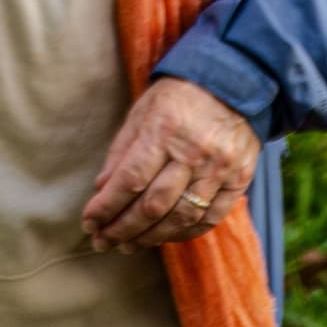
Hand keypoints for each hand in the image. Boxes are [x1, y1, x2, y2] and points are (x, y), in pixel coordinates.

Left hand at [83, 79, 259, 250]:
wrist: (233, 81)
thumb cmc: (178, 95)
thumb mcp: (142, 111)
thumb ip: (122, 150)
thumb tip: (102, 189)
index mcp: (164, 129)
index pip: (131, 179)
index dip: (107, 206)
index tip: (89, 222)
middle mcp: (193, 153)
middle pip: (154, 205)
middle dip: (123, 228)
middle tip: (102, 242)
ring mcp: (219, 170)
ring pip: (181, 218)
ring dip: (150, 238)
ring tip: (127, 245)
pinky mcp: (238, 181)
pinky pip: (209, 219)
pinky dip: (184, 233)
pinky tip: (163, 238)